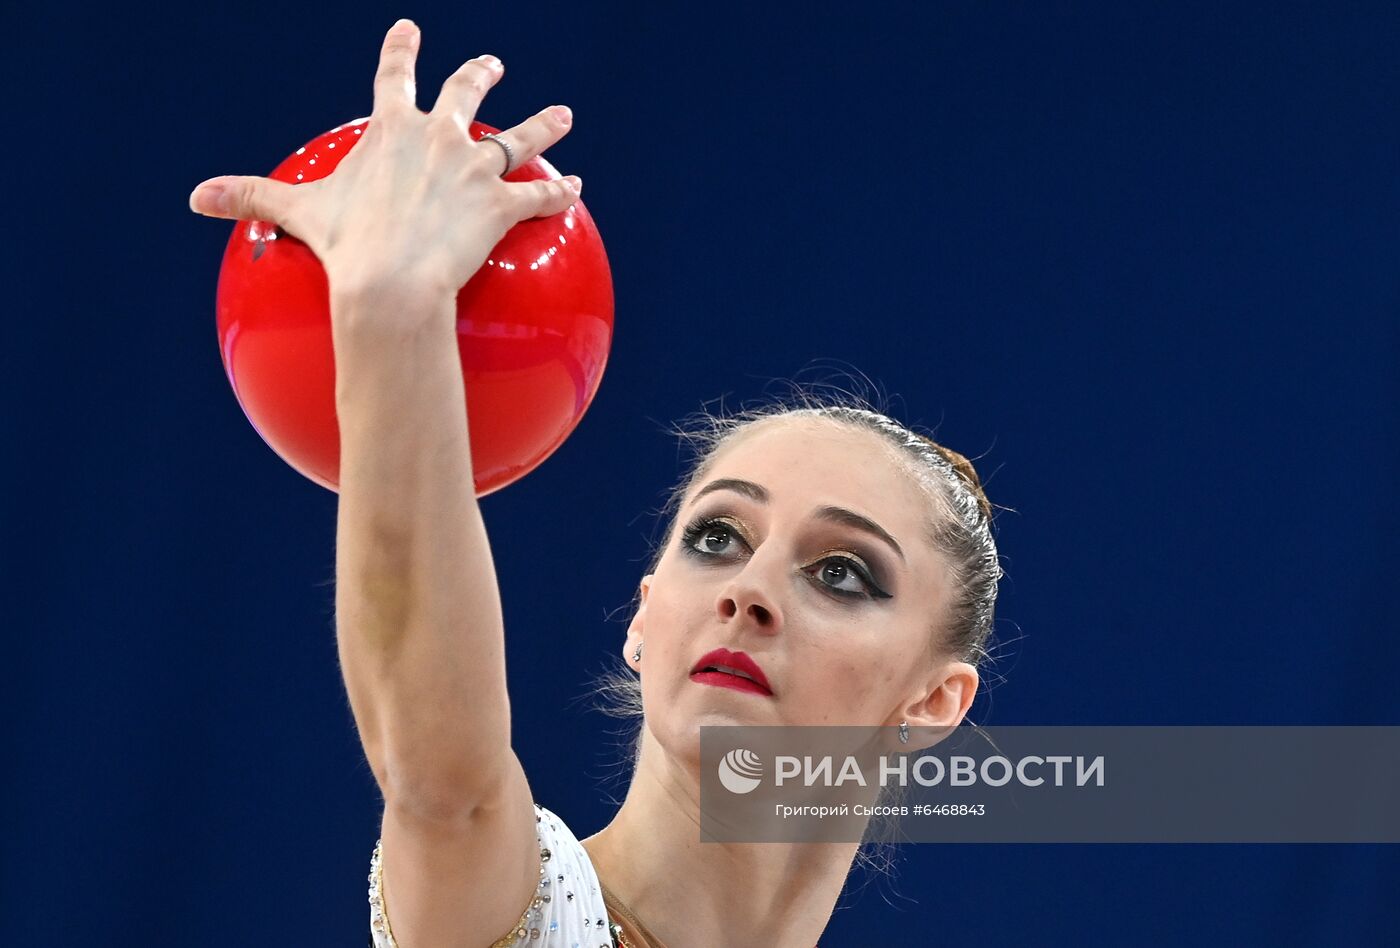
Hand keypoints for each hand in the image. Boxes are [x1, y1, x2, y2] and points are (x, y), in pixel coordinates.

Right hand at [188, 18, 581, 301]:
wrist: (393, 282)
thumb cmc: (346, 247)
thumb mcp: (295, 213)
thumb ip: (251, 198)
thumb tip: (195, 198)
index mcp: (393, 128)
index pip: (396, 76)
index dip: (402, 50)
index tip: (410, 30)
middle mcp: (441, 136)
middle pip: (466, 94)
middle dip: (479, 75)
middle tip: (492, 65)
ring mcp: (476, 168)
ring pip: (520, 138)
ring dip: (545, 125)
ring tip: (563, 116)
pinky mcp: (502, 205)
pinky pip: (541, 196)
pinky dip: (561, 193)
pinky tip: (578, 189)